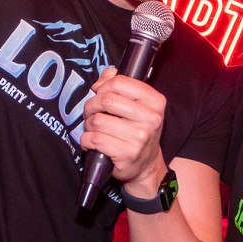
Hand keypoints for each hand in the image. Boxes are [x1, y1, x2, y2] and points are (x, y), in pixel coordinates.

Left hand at [81, 69, 168, 193]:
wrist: (146, 165)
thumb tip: (105, 77)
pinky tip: (92, 142)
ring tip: (93, 129)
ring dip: (88, 125)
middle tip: (90, 113)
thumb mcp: (138, 107)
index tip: (98, 94)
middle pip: (107, 99)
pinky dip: (86, 140)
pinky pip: (95, 139)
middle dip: (91, 105)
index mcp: (155, 102)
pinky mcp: (127, 153)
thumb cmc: (138, 132)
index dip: (103, 87)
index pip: (120, 82)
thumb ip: (121, 86)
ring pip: (98, 120)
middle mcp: (151, 118)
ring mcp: (140, 137)